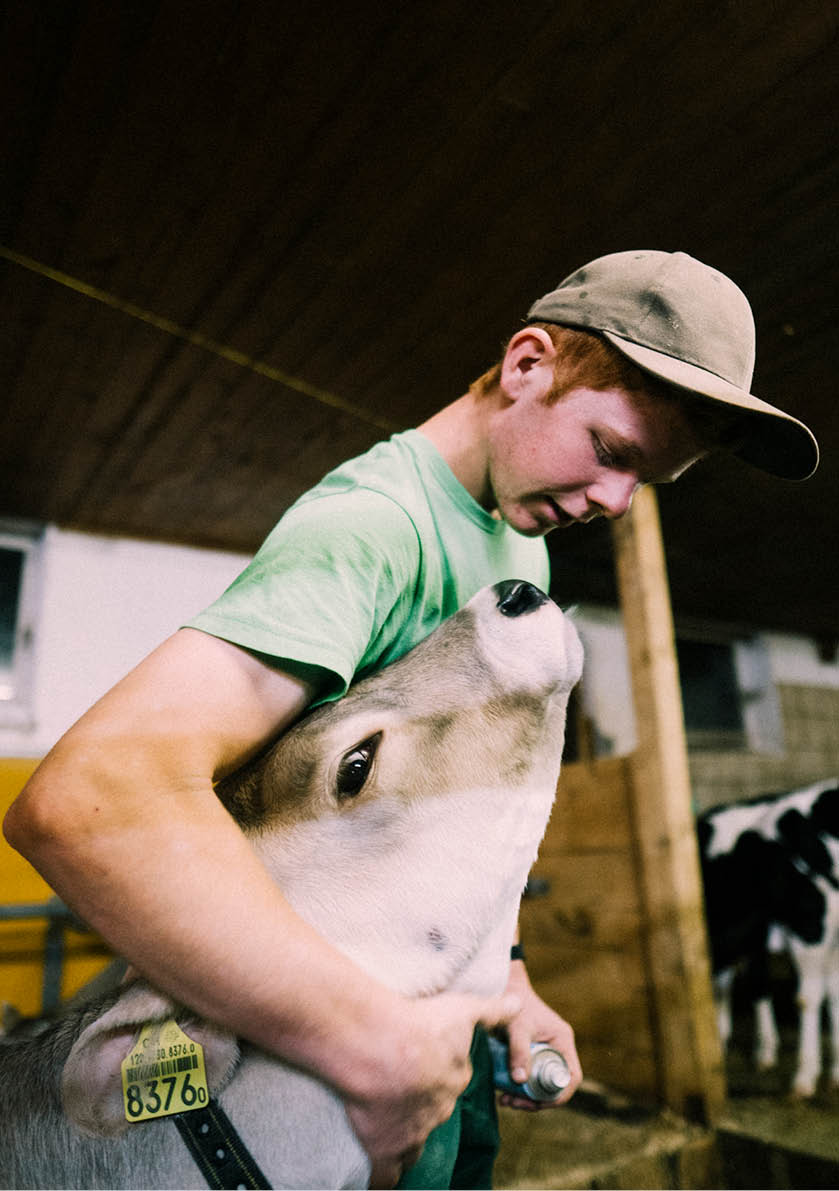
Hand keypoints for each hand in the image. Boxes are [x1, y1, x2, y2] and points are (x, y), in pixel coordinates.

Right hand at [344, 991, 519, 1188]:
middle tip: (403, 1088)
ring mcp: (413, 1132)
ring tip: (394, 1129)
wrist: (381, 1046)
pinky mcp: (386, 1148)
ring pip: (414, 1147)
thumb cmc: (421, 1025)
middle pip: (434, 1110)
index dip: (440, 1071)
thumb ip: (491, 1010)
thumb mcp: (462, 1009)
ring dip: (406, 1140)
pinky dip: (384, 1177)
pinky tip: (378, 1177)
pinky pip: (387, 1175)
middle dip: (422, 1103)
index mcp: (455, 1078)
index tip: (425, 1064)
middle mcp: (438, 1109)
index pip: (453, 1078)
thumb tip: (518, 1003)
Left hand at [499, 959, 581, 1111]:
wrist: (503, 987)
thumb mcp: (517, 1027)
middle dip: (536, 1100)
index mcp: (562, 1040)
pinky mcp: (533, 1053)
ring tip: (505, 1100)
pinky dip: (520, 1086)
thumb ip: (519, 1050)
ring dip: (526, 1096)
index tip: (537, 1104)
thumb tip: (520, 1080)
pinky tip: (503, 1089)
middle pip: (555, 1084)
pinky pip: (532, 1075)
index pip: (571, 1077)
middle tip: (513, 1103)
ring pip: (542, 1083)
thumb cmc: (513, 1003)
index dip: (559, 1095)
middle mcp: (558, 1047)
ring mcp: (546, 1051)